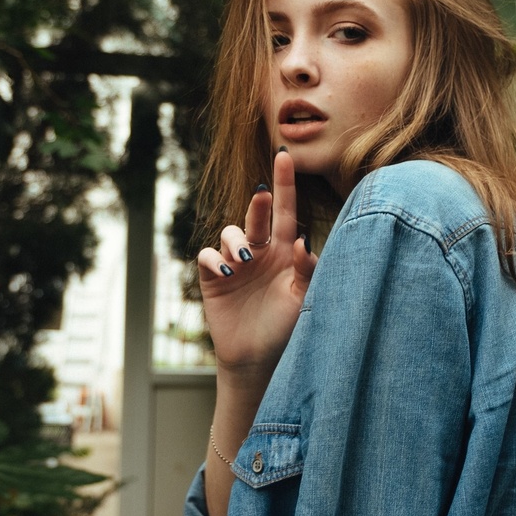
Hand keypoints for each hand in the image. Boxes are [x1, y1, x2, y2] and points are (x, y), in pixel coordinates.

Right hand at [196, 149, 317, 387]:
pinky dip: (216, 259)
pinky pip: (208, 255)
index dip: (285, 185)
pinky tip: (227, 271)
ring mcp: (235, 262)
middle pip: (256, 216)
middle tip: (262, 197)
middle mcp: (260, 251)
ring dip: (236, 240)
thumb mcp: (303, 299)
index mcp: (285, 251)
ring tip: (245, 260)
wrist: (256, 359)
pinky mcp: (214, 276)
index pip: (286, 212)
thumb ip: (307, 270)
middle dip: (258, 204)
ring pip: (230, 232)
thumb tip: (304, 241)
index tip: (285, 157)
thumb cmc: (285, 327)